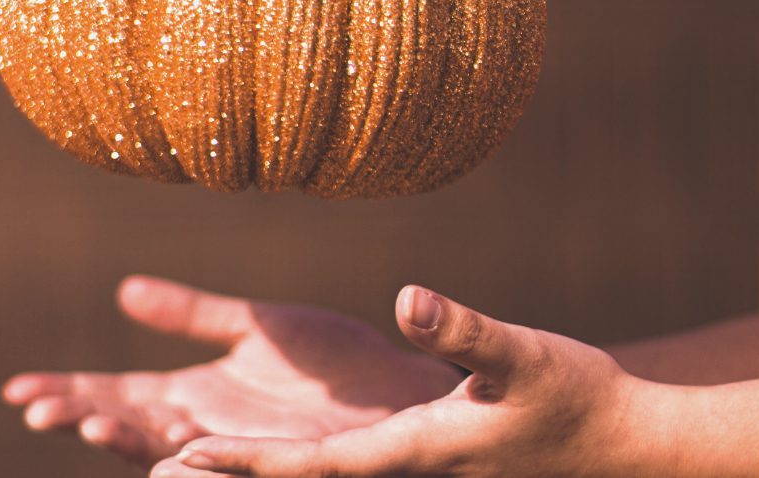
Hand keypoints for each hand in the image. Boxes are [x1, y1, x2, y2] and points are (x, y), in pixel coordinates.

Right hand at [2, 276, 462, 467]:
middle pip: (129, 426)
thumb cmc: (329, 363)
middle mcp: (207, 428)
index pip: (118, 395)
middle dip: (81, 418)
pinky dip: (195, 462)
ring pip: (169, 450)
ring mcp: (239, 450)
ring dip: (127, 441)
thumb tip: (123, 292)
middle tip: (38, 410)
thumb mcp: (252, 326)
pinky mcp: (279, 462)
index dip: (69, 392)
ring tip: (88, 425)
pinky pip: (231, 466)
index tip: (15, 391)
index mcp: (196, 394)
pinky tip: (165, 455)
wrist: (397, 384)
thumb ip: (193, 313)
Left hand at [154, 286, 651, 477]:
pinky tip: (254, 437)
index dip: (244, 463)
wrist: (611, 440)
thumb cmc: (571, 398)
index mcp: (407, 452)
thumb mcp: (520, 354)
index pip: (309, 467)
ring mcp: (401, 463)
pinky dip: (282, 453)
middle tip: (147, 459)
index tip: (182, 454)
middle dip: (223, 471)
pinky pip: (334, 457)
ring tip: (172, 449)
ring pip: (306, 468)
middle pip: (291, 476)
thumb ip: (464, 330)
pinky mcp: (412, 449)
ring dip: (245, 462)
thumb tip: (407, 297)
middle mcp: (392, 466)